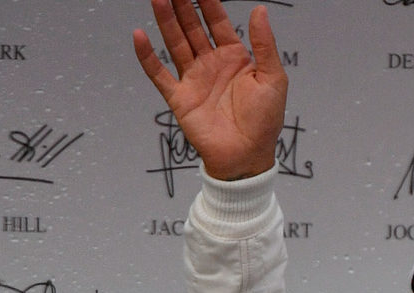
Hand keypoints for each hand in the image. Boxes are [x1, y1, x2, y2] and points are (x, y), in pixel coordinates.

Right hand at [133, 0, 287, 179]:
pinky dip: (148, 56)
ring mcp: (193, 79)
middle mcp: (211, 64)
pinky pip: (159, 74)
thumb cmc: (265, 121)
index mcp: (235, 57)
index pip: (218, 22)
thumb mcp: (273, 78)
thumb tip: (259, 10)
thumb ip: (264, 44)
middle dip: (183, 6)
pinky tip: (140, 36)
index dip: (208, 2)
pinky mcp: (179, 97)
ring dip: (166, 22)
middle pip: (193, 27)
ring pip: (175, 43)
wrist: (247, 156)